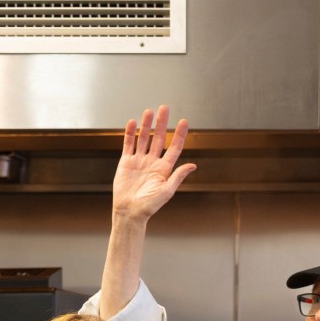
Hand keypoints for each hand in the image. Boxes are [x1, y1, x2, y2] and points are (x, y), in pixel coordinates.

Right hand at [112, 105, 195, 224]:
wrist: (130, 212)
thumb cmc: (149, 206)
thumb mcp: (167, 191)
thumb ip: (178, 176)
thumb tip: (193, 165)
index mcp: (164, 169)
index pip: (174, 147)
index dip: (179, 134)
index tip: (184, 122)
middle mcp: (152, 162)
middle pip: (158, 138)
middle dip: (162, 123)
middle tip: (164, 108)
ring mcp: (139, 161)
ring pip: (144, 138)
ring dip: (146, 125)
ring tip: (149, 111)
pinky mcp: (126, 162)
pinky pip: (128, 144)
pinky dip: (130, 133)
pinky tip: (133, 122)